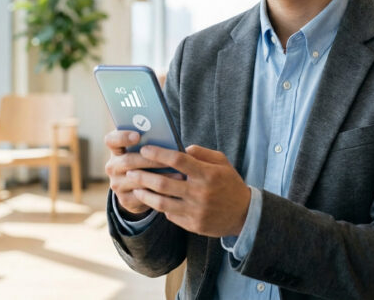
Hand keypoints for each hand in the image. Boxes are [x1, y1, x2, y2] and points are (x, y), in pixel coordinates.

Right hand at [104, 130, 177, 215]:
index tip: (138, 135)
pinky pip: (143, 196)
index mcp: (116, 150)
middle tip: (168, 160)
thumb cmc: (147, 162)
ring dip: (159, 177)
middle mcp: (112, 166)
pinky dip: (159, 192)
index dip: (123, 137)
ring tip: (179, 174)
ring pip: (137, 180)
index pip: (111, 140)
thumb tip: (170, 141)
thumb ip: (152, 143)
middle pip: (127, 161)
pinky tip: (174, 189)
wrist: (139, 189)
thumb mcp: (145, 152)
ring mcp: (117, 184)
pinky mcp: (125, 199)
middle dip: (150, 160)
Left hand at [126, 145, 250, 237]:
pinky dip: (160, 206)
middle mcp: (201, 193)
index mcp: (208, 174)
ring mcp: (196, 211)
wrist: (244, 214)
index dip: (159, 154)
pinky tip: (152, 199)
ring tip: (135, 186)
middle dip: (142, 175)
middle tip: (129, 169)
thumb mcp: (222, 163)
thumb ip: (201, 153)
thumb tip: (180, 148)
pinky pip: (170, 215)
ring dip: (144, 193)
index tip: (145, 149)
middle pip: (163, 182)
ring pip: (161, 202)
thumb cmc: (230, 183)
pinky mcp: (193, 225)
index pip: (178, 160)